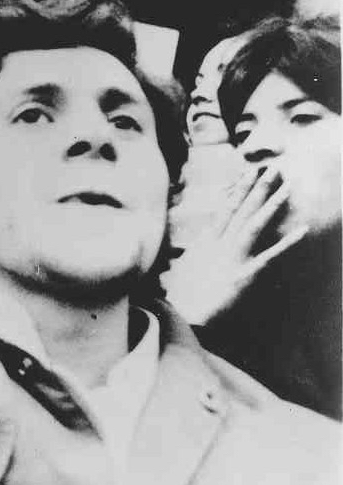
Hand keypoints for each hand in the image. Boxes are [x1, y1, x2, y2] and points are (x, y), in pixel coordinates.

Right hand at [162, 163, 306, 324]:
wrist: (182, 315)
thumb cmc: (182, 295)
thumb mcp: (186, 269)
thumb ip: (198, 254)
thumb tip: (201, 246)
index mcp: (206, 242)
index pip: (225, 209)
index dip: (238, 190)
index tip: (248, 173)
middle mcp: (219, 245)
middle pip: (241, 211)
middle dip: (257, 189)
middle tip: (273, 169)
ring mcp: (233, 258)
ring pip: (254, 225)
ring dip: (271, 205)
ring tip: (287, 188)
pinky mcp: (245, 274)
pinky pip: (270, 255)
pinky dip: (287, 243)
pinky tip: (303, 229)